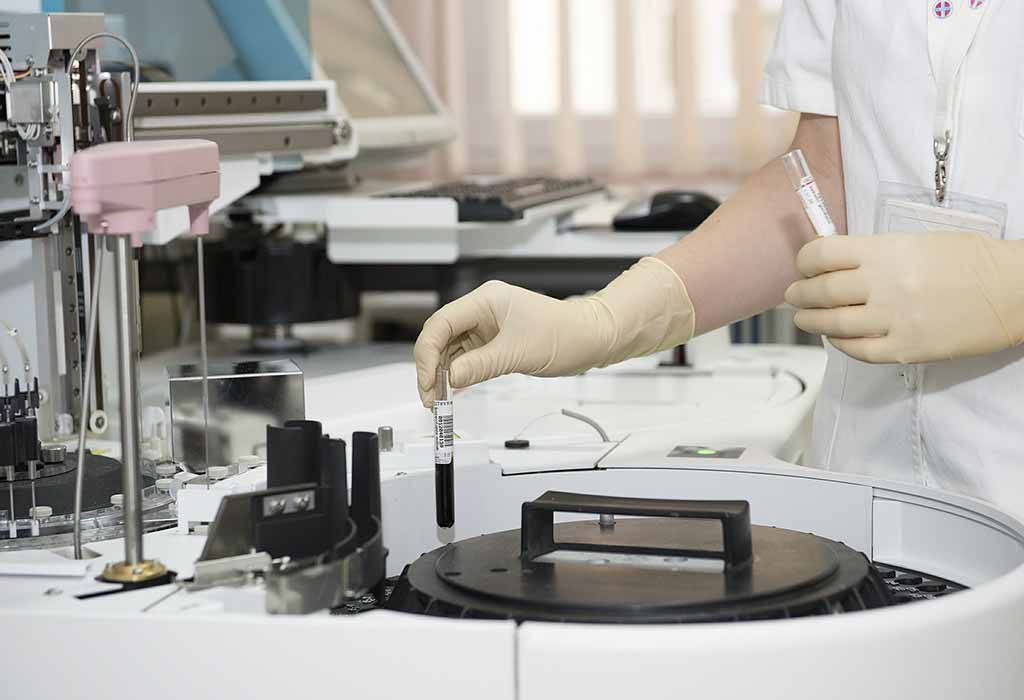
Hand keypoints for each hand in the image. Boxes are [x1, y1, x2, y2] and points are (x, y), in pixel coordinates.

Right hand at [414, 257, 694, 405]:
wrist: (592, 339)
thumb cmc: (565, 334)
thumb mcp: (518, 353)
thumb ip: (479, 365)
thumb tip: (449, 379)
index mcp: (485, 300)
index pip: (441, 324)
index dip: (427, 353)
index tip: (427, 381)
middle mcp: (482, 310)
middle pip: (441, 337)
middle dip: (430, 367)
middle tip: (430, 398)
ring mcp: (487, 327)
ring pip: (451, 350)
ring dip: (442, 375)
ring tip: (439, 401)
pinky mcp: (494, 343)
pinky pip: (467, 359)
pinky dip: (458, 376)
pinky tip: (452, 393)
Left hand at [785, 232, 1023, 363]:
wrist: (1014, 291)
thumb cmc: (969, 260)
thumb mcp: (916, 241)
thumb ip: (874, 254)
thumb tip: (835, 264)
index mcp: (884, 252)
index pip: (821, 254)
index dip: (804, 261)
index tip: (803, 266)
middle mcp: (882, 285)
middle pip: (820, 292)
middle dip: (800, 294)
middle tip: (794, 296)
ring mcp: (892, 320)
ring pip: (831, 324)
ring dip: (811, 321)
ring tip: (805, 318)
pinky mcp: (904, 349)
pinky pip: (857, 350)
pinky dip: (840, 343)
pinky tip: (836, 337)